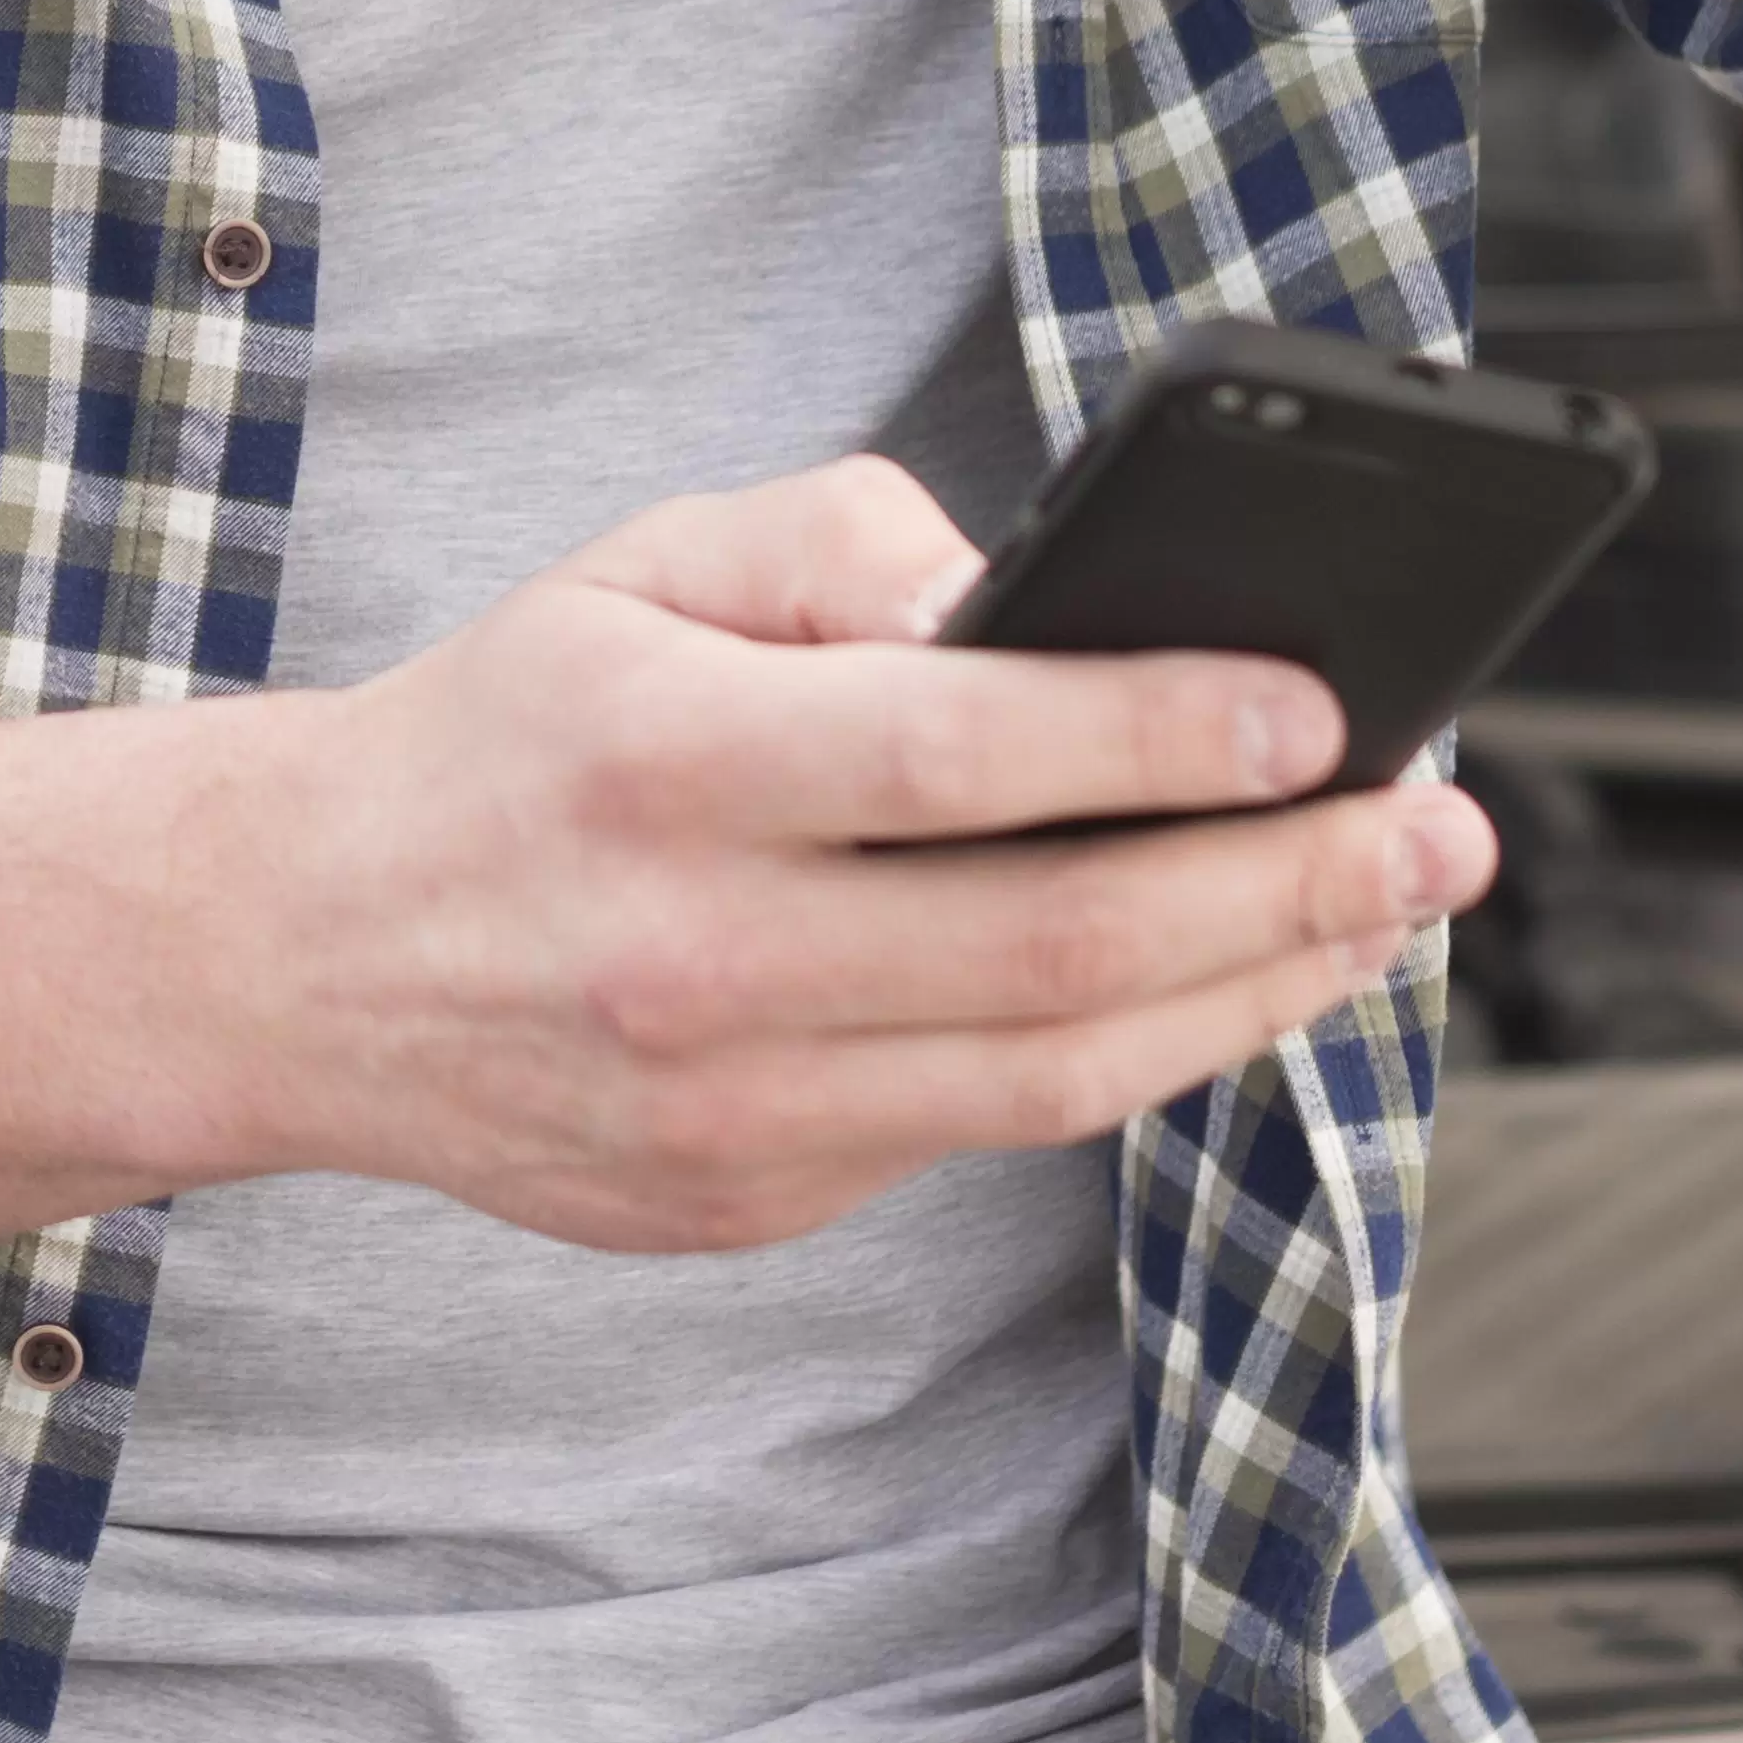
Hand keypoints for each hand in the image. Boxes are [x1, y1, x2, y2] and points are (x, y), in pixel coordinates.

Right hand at [219, 455, 1492, 1253]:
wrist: (301, 956)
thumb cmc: (512, 733)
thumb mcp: (636, 567)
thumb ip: (837, 542)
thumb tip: (1028, 601)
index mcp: (662, 759)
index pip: (961, 752)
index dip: (1163, 733)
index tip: (1329, 710)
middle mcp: (698, 951)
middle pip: (1058, 940)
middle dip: (1288, 886)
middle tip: (1440, 833)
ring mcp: (726, 1106)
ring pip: (1059, 1072)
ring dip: (1255, 992)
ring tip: (1377, 915)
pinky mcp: (749, 1201)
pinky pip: (987, 1129)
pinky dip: (1131, 1053)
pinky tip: (1223, 982)